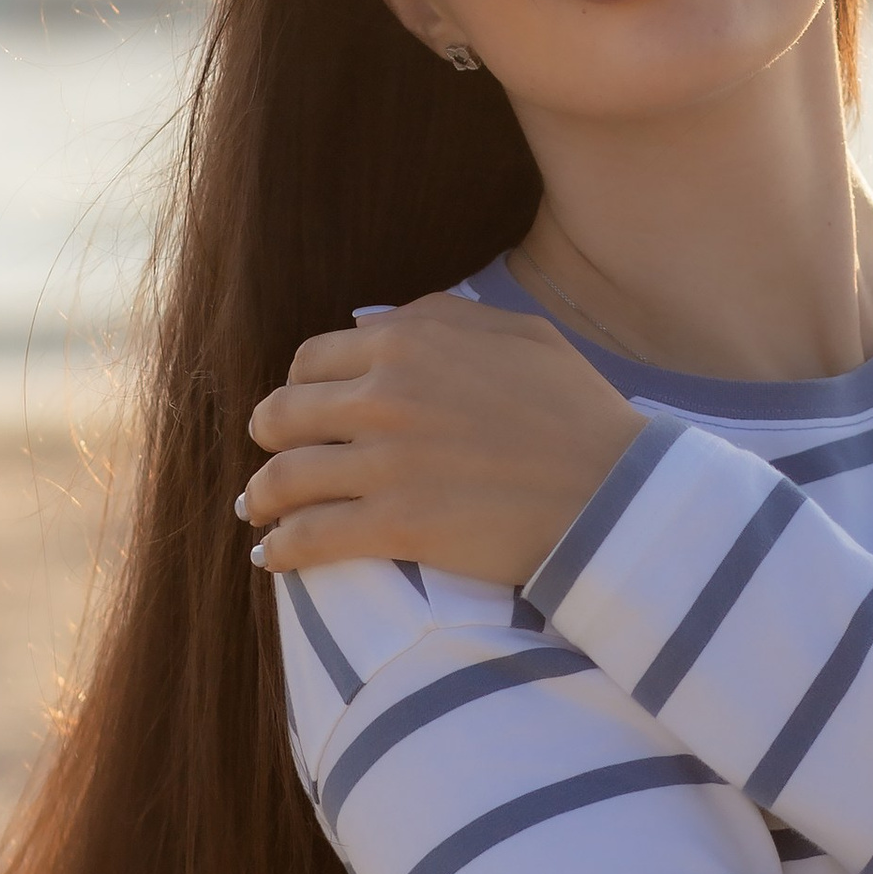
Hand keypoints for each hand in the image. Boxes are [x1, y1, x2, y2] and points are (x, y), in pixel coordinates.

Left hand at [241, 292, 646, 590]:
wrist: (616, 491)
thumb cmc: (578, 410)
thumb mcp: (519, 333)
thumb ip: (439, 315)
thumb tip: (365, 321)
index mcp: (407, 340)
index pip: (311, 359)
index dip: (299, 388)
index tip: (302, 414)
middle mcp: (384, 395)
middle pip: (282, 415)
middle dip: (269, 439)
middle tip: (271, 460)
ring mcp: (385, 463)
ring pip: (283, 479)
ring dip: (261, 498)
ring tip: (256, 513)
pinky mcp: (395, 526)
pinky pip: (308, 537)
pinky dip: (279, 550)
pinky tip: (271, 558)